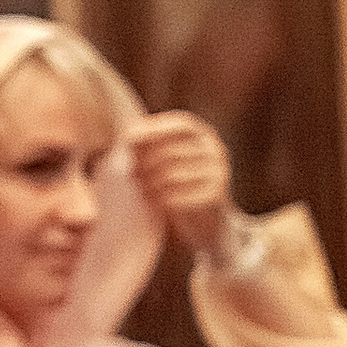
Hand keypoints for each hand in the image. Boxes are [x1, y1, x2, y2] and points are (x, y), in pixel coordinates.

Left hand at [129, 110, 234, 259]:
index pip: (183, 123)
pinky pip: (180, 196)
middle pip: (171, 151)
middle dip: (145, 162)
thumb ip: (152, 145)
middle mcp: (217, 151)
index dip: (155, 128)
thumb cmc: (181, 185)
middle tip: (130, 173)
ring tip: (140, 188)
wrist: (209, 223)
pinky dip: (161, 200)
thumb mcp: (170, 161)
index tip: (129, 137)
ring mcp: (220, 172)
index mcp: (206, 136)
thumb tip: (127, 134)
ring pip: (172, 175)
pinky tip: (153, 203)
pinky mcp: (217, 196)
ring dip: (149, 183)